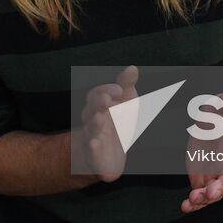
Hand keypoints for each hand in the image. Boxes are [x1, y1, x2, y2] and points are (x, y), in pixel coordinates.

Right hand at [77, 66, 138, 181]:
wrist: (109, 154)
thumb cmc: (117, 122)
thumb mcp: (125, 102)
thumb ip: (127, 85)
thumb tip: (133, 68)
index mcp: (99, 104)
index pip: (98, 93)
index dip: (107, 90)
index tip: (120, 89)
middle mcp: (92, 118)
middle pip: (91, 108)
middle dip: (98, 103)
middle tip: (107, 100)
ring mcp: (92, 136)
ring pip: (90, 129)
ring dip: (94, 123)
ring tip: (100, 119)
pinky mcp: (95, 155)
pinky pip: (91, 151)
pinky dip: (91, 147)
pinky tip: (93, 143)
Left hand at [182, 91, 222, 213]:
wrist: (213, 128)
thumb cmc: (220, 116)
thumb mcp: (221, 106)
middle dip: (220, 190)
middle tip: (210, 192)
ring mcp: (215, 178)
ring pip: (213, 194)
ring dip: (204, 199)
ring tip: (193, 200)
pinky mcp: (202, 182)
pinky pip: (199, 197)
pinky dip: (193, 204)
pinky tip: (185, 207)